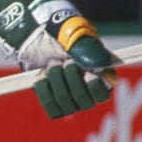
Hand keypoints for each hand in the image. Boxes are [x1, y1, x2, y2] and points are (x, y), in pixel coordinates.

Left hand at [0, 0, 114, 118]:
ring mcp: (71, 100)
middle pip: (83, 101)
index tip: (85, 71)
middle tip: (63, 61)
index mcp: (102, 76)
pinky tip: (42, 75)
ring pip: (65, 103)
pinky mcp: (54, 103)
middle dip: (70, 78)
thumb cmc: (63, 34)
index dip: (93, 86)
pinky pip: (50, 106)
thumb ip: (90, 49)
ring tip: (51, 64)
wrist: (38, 37)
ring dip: (55, 80)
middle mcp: (89, 92)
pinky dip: (43, 89)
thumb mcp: (77, 36)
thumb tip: (98, 67)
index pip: (103, 95)